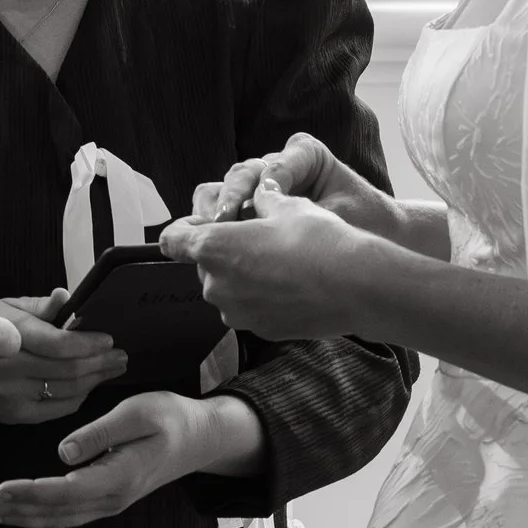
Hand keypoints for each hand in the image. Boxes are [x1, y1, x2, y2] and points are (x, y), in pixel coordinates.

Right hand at [0, 290, 129, 426]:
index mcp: (8, 335)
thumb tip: (64, 296)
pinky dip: (80, 397)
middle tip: (119, 355)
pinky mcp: (16, 414)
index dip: (88, 343)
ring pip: (67, 390)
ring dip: (96, 379)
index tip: (107, 339)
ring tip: (112, 368)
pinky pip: (58, 407)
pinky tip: (91, 386)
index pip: (58, 344)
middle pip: (68, 369)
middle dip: (101, 362)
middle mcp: (9, 368)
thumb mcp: (5, 309)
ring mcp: (12, 395)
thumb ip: (39, 305)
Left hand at [0, 388, 263, 527]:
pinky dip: (39, 515)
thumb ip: (101, 433)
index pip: (65, 491)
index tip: (0, 488)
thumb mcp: (138, 413)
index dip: (31, 492)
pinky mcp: (107, 498)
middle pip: (56, 511)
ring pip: (59, 518)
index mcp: (117, 477)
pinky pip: (67, 514)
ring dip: (22, 517)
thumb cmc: (170, 418)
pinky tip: (18, 511)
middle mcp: (111, 498)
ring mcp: (109, 502)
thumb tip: (63, 452)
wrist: (200, 438)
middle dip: (16, 511)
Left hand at [161, 180, 372, 341]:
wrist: (357, 286)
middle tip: (259, 238)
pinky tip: (291, 284)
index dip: (185, 228)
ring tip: (280, 262)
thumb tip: (255, 195)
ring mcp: (237, 314)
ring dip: (243, 275)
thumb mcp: (286, 204)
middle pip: (204, 264)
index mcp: (213, 248)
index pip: (171, 240)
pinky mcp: (259, 332)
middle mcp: (216, 286)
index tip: (202, 223)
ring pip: (228, 288)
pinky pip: (250, 308)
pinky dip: (262, 297)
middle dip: (224, 251)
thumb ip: (260, 200)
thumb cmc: (319, 240)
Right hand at [193, 132, 393, 237]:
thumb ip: (310, 216)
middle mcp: (279, 166)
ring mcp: (263, 188)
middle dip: (230, 196)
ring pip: (225, 189)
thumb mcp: (344, 216)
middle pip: (241, 174)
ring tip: (211, 233)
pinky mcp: (252, 211)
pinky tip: (211, 247)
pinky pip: (224, 213)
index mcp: (305, 154)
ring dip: (216, 210)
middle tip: (223, 220)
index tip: (260, 205)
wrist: (379, 237)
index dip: (261, 185)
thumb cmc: (367, 221)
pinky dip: (215, 228)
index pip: (273, 164)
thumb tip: (272, 226)